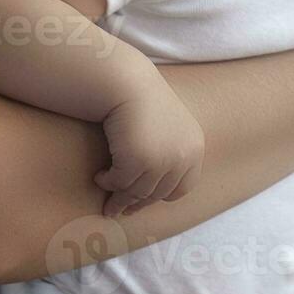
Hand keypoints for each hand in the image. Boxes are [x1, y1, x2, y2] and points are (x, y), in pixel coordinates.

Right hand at [94, 82, 204, 217]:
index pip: (182, 188)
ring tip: (107, 198)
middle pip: (158, 194)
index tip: (144, 201)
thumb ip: (168, 156)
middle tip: (120, 210)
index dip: (161, 196)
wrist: (128, 83)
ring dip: (119, 197)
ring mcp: (162, 160)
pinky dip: (108, 182)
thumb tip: (150, 192)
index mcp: (194, 149)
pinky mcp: (138, 161)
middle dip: (137, 203)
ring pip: (137, 192)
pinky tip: (99, 176)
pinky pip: (119, 183)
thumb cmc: (144, 103)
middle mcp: (183, 157)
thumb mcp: (168, 130)